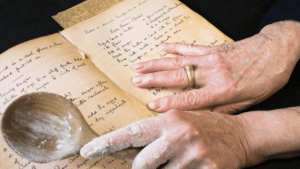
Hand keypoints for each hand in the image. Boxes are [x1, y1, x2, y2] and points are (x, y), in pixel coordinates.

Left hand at [80, 110, 250, 168]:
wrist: (243, 134)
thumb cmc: (206, 127)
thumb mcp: (179, 121)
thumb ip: (155, 133)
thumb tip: (127, 148)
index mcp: (169, 120)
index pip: (131, 132)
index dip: (106, 143)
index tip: (88, 151)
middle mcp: (179, 135)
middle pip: (142, 164)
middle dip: (144, 166)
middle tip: (161, 159)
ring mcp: (193, 155)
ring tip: (184, 159)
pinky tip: (195, 164)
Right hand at [132, 21, 299, 113]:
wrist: (277, 51)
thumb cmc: (265, 79)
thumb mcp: (247, 102)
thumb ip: (223, 110)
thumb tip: (202, 117)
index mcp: (222, 90)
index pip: (190, 99)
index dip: (170, 103)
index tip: (152, 104)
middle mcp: (213, 73)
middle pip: (178, 77)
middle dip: (154, 79)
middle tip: (135, 80)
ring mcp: (211, 58)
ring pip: (179, 61)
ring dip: (157, 63)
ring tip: (139, 65)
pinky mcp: (212, 49)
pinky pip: (190, 47)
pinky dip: (175, 47)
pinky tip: (161, 47)